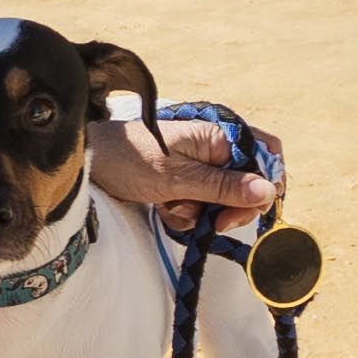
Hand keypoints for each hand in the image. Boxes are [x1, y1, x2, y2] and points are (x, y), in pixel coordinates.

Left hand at [86, 115, 281, 236]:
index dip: (264, 186)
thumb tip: (268, 191)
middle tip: (212, 221)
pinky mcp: (184, 182)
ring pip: (223, 199)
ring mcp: (199, 165)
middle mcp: (213, 148)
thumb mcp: (177, 178)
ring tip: (173, 206)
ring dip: (202, 212)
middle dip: (229, 207)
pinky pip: (201, 205)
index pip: (266, 157)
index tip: (246, 209)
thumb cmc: (128, 159)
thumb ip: (223, 186)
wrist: (89, 163)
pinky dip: (186, 213)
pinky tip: (165, 208)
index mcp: (218, 136)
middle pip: (248, 184)